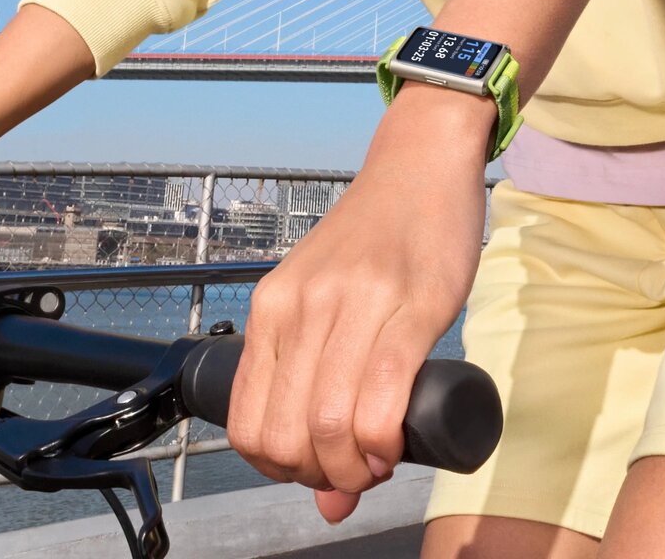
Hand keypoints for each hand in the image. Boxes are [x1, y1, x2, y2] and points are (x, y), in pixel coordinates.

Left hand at [225, 84, 490, 524]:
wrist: (418, 166)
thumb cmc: (374, 238)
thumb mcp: (328, 300)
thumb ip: (317, 381)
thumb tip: (329, 498)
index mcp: (273, 306)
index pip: (246, 424)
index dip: (279, 470)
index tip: (316, 471)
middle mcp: (302, 306)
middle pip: (286, 434)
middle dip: (318, 476)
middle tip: (351, 473)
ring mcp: (354, 303)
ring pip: (328, 422)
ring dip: (354, 468)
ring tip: (376, 461)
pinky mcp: (411, 304)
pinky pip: (382, 395)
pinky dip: (383, 442)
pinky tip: (393, 445)